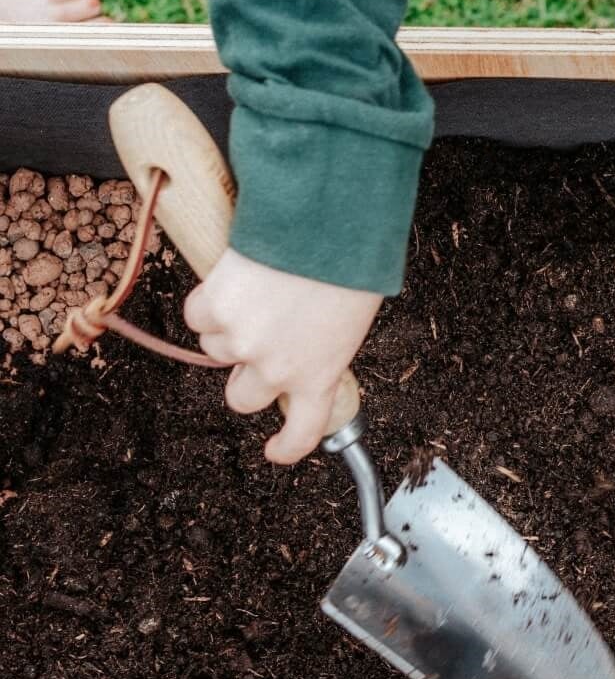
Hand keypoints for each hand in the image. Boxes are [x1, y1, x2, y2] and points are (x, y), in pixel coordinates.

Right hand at [184, 249, 381, 464]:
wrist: (324, 227)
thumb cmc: (349, 267)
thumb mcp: (350, 322)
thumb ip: (321, 348)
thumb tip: (302, 348)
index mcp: (321, 375)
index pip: (304, 432)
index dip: (287, 447)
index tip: (275, 451)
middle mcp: (277, 369)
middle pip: (243, 398)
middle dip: (246, 376)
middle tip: (259, 343)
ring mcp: (240, 341)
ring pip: (216, 351)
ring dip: (230, 330)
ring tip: (259, 294)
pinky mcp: (213, 309)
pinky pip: (199, 315)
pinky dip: (212, 299)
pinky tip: (237, 278)